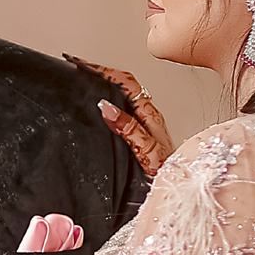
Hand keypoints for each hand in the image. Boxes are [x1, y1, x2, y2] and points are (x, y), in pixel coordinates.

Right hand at [66, 56, 174, 176]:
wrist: (176, 190)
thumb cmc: (167, 173)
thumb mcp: (147, 151)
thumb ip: (128, 129)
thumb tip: (107, 107)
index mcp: (149, 115)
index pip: (125, 82)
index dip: (103, 71)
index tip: (82, 65)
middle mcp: (146, 117)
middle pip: (122, 84)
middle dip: (100, 72)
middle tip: (77, 66)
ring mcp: (142, 125)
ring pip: (121, 96)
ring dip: (102, 85)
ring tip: (83, 78)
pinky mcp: (137, 136)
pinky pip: (119, 110)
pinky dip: (104, 101)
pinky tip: (96, 105)